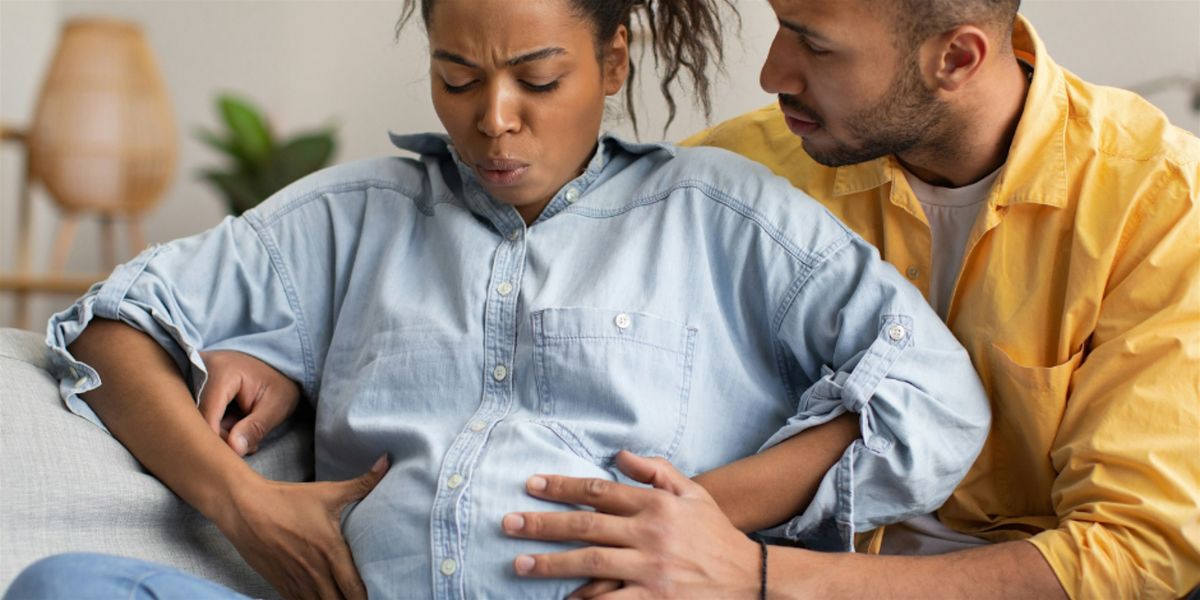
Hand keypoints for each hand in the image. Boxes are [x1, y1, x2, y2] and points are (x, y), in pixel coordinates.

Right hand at [198, 350, 300, 455]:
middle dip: (221, 437)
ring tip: (242, 428)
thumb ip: (256, 427)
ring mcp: (190, 375)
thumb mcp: (276, 405)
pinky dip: (213, 423)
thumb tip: (234, 449)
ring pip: (194, 418)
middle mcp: (198, 370)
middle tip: (246, 442)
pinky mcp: (189, 383)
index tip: (237, 453)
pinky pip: (194, 412)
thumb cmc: (277, 383)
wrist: (273, 363)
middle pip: (196, 419)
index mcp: (220, 372)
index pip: (207, 416)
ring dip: (218, 431)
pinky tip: (231, 422)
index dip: (220, 441)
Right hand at [217, 455, 388, 599]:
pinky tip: (320, 597)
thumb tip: (387, 461)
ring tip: (343, 598)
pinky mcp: (279, 583)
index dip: (367, 596)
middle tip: (362, 598)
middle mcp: (314, 571)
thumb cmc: (288, 499)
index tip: (379, 594)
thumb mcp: (328, 492)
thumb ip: (362, 482)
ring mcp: (295, 580)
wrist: (244, 508)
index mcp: (330, 551)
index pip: (354, 588)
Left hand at [502, 451, 760, 598]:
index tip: (531, 486)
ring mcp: (651, 569)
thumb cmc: (715, 533)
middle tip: (509, 524)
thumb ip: (656, 471)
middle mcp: (650, 534)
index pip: (599, 492)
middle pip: (586, 526)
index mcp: (656, 504)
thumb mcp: (693, 493)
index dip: (562, 488)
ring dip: (552, 563)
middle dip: (543, 525)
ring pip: (591, 563)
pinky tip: (561, 599)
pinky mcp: (655, 599)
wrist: (750, 577)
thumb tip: (619, 453)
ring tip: (519, 563)